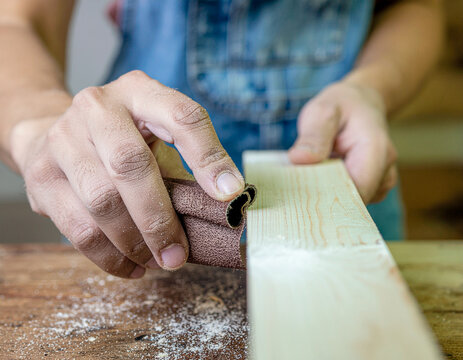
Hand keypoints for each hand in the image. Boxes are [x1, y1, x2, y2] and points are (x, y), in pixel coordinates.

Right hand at [10, 71, 243, 277]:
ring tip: (158, 261)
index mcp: (140, 91)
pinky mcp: (42, 175)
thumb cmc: (124, 142)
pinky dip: (109, 257)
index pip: (181, 116)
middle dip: (159, 218)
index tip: (230, 194)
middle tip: (178, 254)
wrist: (54, 134)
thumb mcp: (157, 138)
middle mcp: (98, 107)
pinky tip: (131, 266)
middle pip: (131, 164)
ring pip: (102, 200)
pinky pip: (77, 228)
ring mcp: (63, 138)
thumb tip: (226, 208)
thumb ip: (186, 167)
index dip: (209, 156)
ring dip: (135, 242)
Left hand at [288, 80, 396, 202]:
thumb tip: (300, 159)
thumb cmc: (340, 106)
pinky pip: (353, 200)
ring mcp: (382, 180)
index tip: (305, 194)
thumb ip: (314, 136)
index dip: (331, 199)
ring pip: (354, 203)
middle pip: (356, 202)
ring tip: (316, 175)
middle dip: (328, 199)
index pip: (357, 191)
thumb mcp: (322, 111)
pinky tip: (325, 178)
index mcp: (375, 150)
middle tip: (302, 187)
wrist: (360, 103)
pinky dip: (336, 193)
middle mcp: (385, 169)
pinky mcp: (374, 186)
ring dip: (331, 195)